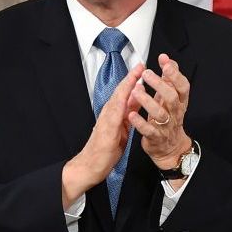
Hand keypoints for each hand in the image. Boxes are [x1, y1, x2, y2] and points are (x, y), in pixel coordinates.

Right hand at [61, 64, 145, 205]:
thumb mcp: (121, 129)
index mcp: (113, 114)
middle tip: (140, 65)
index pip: (124, 93)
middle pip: (120, 92)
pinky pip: (114, 116)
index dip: (133, 80)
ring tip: (135, 75)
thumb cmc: (105, 150)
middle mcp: (108, 114)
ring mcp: (106, 121)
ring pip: (117, 99)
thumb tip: (136, 102)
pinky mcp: (106, 131)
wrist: (90, 166)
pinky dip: (121, 105)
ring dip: (126, 86)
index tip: (142, 69)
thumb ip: (127, 115)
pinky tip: (127, 98)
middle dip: (130, 78)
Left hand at [127, 53, 191, 169]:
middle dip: (160, 84)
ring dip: (148, 101)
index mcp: (180, 102)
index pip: (183, 87)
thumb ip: (169, 79)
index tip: (166, 62)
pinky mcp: (155, 137)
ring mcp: (166, 126)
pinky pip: (149, 130)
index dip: (175, 74)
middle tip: (147, 73)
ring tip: (136, 90)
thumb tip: (167, 59)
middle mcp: (175, 113)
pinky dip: (140, 122)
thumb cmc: (168, 118)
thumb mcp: (171, 98)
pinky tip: (131, 114)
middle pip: (171, 98)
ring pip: (160, 114)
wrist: (170, 148)